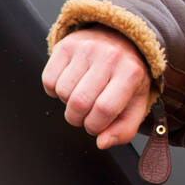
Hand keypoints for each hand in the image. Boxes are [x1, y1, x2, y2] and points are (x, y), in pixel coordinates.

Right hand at [41, 25, 153, 149]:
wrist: (121, 41)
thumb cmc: (128, 78)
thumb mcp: (135, 104)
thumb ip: (123, 130)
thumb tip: (102, 143)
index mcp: (131, 73)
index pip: (104, 109)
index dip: (95, 125)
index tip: (96, 125)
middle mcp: (109, 57)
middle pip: (80, 102)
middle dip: (78, 119)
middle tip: (85, 115)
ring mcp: (86, 48)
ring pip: (62, 92)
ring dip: (67, 104)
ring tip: (81, 96)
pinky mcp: (66, 46)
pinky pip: (48, 80)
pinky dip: (54, 90)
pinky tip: (70, 85)